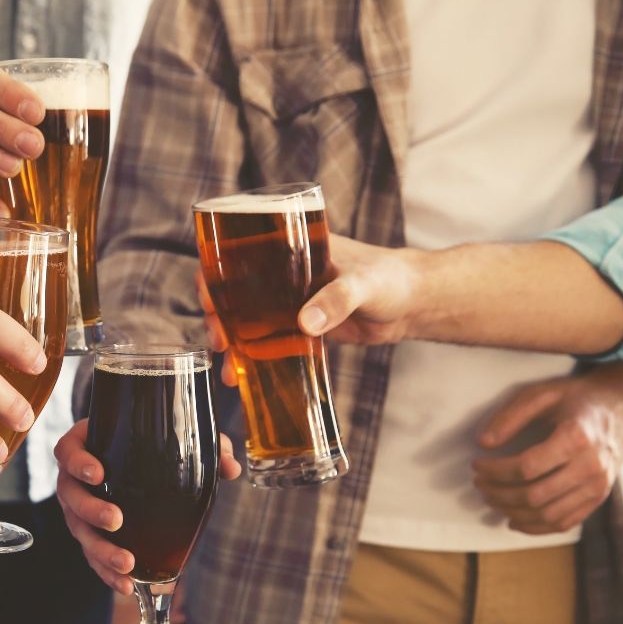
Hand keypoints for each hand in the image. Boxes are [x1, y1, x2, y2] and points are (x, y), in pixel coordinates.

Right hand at [55, 420, 241, 594]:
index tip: (98, 472)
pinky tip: (127, 585)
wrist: (141, 463)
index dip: (78, 462)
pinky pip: (92, 556)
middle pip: (70, 495)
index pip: (68, 450)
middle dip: (91, 511)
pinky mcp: (90, 535)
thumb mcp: (179, 439)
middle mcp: (76, 479)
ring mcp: (79, 509)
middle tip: (116, 520)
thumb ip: (207, 446)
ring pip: (79, 531)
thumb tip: (231, 467)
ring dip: (100, 550)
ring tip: (127, 564)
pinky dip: (107, 572)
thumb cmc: (154, 445)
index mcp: (88, 446)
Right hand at [196, 235, 421, 384]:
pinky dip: (254, 356)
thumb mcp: (362, 284)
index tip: (207, 295)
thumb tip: (304, 324)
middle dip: (218, 314)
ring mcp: (291, 302)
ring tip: (227, 364)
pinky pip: (269, 341)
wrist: (415, 304)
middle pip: (235, 291)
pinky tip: (242, 375)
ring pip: (248, 319)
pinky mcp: (302, 328)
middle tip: (218, 338)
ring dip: (232, 339)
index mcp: (291, 249)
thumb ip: (336, 300)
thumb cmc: (391, 279)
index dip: (215, 272)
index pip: (239, 253)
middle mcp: (283, 274)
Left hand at [472, 362, 622, 533]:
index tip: (476, 464)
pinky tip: (514, 520)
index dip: (495, 470)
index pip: (526, 467)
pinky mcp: (599, 498)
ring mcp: (598, 486)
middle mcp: (591, 467)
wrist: (620, 407)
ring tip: (492, 499)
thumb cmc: (576, 398)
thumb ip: (510, 417)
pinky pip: (565, 523)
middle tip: (479, 483)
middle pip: (535, 495)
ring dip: (512, 512)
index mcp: (576, 438)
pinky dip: (536, 527)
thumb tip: (483, 442)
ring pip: (548, 514)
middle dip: (499, 493)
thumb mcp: (541, 394)